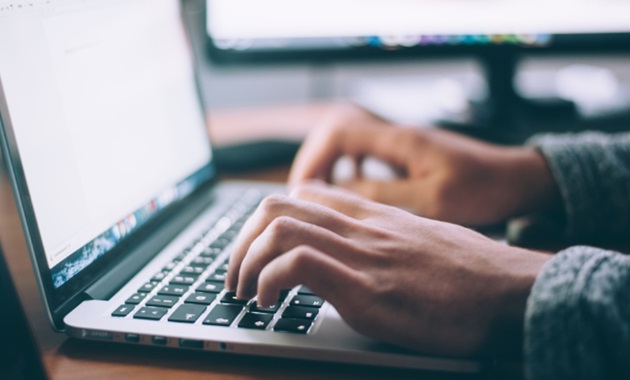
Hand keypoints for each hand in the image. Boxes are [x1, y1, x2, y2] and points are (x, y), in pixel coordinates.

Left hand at [226, 181, 550, 356]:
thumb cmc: (473, 274)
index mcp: (374, 216)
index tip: (258, 250)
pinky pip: (298, 264)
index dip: (267, 219)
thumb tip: (361, 255)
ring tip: (244, 292)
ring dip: (245, 261)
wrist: (513, 291)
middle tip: (236, 275)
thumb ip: (386, 239)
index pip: (304, 194)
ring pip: (278, 228)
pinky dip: (269, 281)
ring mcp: (362, 254)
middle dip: (241, 241)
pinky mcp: (367, 289)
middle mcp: (362, 227)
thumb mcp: (423, 242)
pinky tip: (269, 303)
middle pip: (277, 205)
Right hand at [289, 103, 558, 225]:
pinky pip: (366, 156)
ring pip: (349, 144)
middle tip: (303, 197)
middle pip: (336, 134)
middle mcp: (396, 136)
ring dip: (330, 168)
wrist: (518, 179)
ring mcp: (402, 144)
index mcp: (399, 140)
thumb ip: (383, 196)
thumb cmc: (483, 189)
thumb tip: (337, 195)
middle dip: (314, 163)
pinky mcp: (408, 156)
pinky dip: (349, 172)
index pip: (338, 133)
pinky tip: (351, 194)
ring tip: (320, 199)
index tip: (302, 191)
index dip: (313, 160)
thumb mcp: (432, 201)